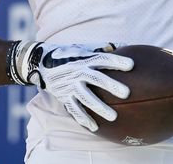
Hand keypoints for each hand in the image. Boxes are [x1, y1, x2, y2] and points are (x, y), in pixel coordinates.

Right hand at [14, 42, 132, 131]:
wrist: (41, 63)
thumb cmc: (69, 54)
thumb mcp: (83, 48)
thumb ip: (103, 48)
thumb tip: (126, 44)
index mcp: (86, 58)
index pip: (103, 59)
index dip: (117, 61)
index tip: (132, 65)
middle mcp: (78, 72)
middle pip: (96, 79)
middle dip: (111, 86)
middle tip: (126, 93)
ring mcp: (70, 85)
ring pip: (86, 97)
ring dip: (100, 107)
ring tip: (114, 117)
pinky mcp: (64, 96)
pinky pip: (74, 109)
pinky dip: (84, 118)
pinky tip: (95, 127)